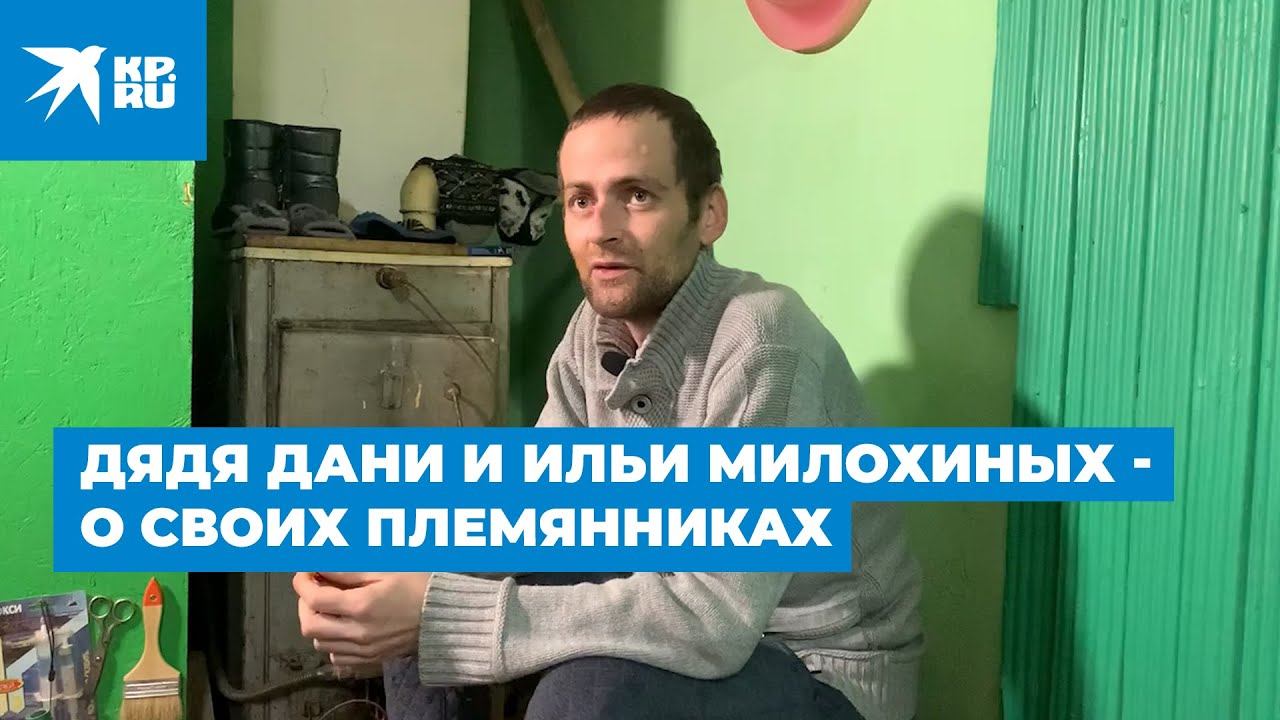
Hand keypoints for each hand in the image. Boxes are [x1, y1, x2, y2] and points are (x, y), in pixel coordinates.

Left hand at [294, 572, 430, 666]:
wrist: (444, 617)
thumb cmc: (416, 587)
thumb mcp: (384, 571)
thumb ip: (347, 571)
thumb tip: (319, 566)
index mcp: (361, 606)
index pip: (314, 599)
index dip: (302, 583)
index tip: (304, 572)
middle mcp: (357, 632)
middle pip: (309, 626)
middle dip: (304, 605)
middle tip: (314, 589)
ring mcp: (363, 650)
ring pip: (320, 644)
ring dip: (316, 623)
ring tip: (327, 608)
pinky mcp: (370, 660)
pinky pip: (337, 657)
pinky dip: (331, 642)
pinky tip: (341, 627)